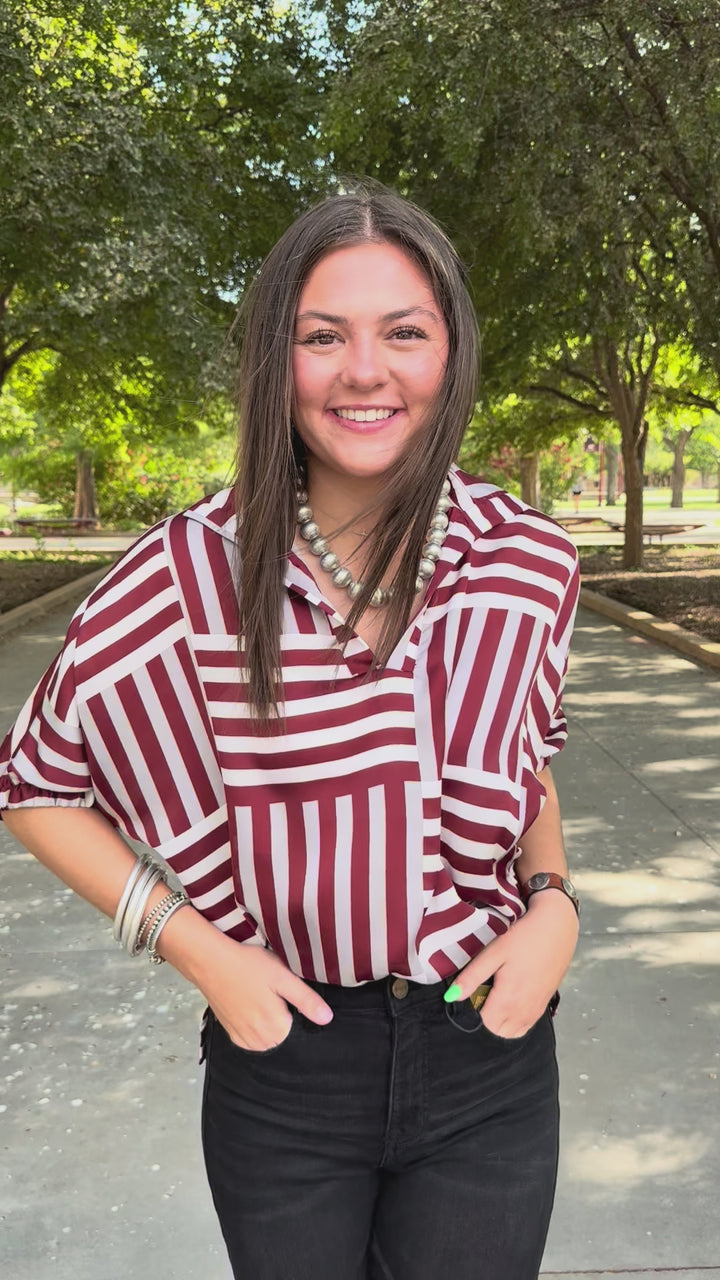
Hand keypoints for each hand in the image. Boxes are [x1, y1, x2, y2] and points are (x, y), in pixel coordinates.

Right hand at [197, 937, 333, 1051]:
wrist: (210, 962)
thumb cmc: (248, 965)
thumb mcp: (282, 977)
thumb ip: (306, 1000)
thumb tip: (327, 1019)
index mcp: (276, 1028)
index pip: (300, 1033)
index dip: (300, 1013)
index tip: (290, 997)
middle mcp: (259, 1041)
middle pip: (284, 1038)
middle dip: (286, 1020)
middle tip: (276, 994)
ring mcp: (243, 1039)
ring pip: (269, 1040)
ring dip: (271, 1026)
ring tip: (264, 999)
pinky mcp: (231, 1033)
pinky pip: (252, 1040)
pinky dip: (256, 1028)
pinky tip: (253, 1008)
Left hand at [447, 891, 578, 1038]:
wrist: (557, 928)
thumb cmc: (524, 938)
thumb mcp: (494, 952)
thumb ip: (472, 977)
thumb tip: (450, 998)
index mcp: (508, 1000)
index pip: (482, 1026)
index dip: (469, 1016)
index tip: (465, 1000)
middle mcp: (523, 1012)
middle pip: (495, 1032)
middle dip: (482, 1021)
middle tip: (476, 997)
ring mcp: (535, 1012)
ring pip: (510, 1033)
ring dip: (497, 1024)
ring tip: (490, 999)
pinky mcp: (543, 1006)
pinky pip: (524, 1027)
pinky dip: (512, 1023)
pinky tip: (507, 1003)